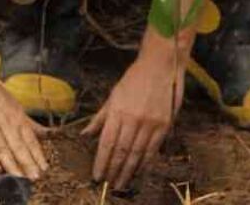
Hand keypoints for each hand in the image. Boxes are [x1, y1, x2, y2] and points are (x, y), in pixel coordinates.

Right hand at [0, 68, 49, 178]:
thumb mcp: (13, 104)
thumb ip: (28, 122)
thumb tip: (46, 133)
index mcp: (16, 115)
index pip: (30, 138)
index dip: (37, 154)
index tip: (44, 168)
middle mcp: (4, 121)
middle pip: (18, 146)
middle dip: (28, 163)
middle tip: (35, 178)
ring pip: (2, 148)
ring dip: (12, 164)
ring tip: (20, 178)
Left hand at [83, 45, 185, 190]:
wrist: (160, 65)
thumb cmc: (134, 78)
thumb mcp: (113, 95)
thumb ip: (100, 117)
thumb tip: (85, 135)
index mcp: (118, 111)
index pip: (107, 143)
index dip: (102, 162)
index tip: (97, 175)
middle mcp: (134, 118)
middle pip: (122, 152)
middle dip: (114, 170)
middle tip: (110, 184)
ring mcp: (150, 122)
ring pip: (137, 153)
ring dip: (129, 170)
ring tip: (123, 182)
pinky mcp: (164, 123)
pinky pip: (153, 148)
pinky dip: (146, 161)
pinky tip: (139, 170)